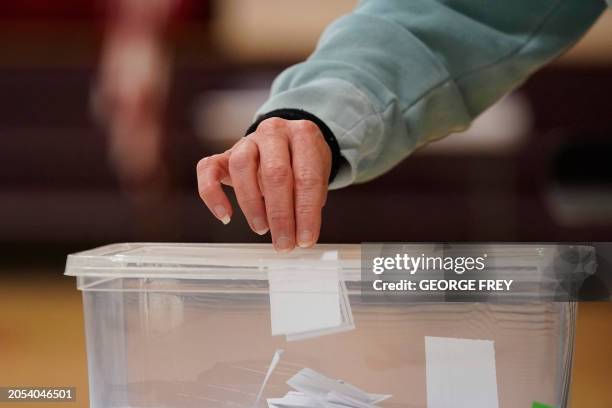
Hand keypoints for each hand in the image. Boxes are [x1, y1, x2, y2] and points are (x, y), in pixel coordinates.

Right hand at [197, 118, 331, 251]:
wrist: (287, 144)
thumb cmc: (304, 165)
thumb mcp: (317, 177)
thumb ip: (309, 201)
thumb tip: (300, 238)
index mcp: (303, 135)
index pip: (307, 177)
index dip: (306, 213)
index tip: (306, 240)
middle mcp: (274, 132)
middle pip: (275, 173)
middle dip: (281, 215)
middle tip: (284, 244)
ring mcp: (247, 140)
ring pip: (241, 167)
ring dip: (252, 205)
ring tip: (262, 229)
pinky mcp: (224, 154)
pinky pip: (208, 169)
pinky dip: (212, 194)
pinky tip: (226, 216)